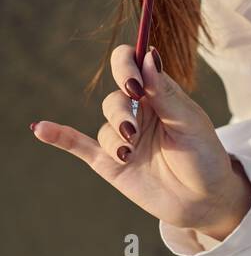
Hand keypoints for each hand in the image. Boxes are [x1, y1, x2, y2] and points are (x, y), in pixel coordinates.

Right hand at [30, 44, 250, 239]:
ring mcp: (123, 138)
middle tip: (133, 130)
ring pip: (104, 126)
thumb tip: (148, 55)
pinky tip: (40, 128)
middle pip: (113, 98)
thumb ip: (165, 93)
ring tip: (130, 153)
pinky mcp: (111, 163)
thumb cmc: (204, 156)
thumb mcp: (190, 122)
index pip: (132, 65)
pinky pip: (79, 145)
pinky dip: (59, 137)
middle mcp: (138, 113)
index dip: (126, 67)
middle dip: (120, 112)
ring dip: (115, 138)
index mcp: (158, 94)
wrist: (205, 200)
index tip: (134, 84)